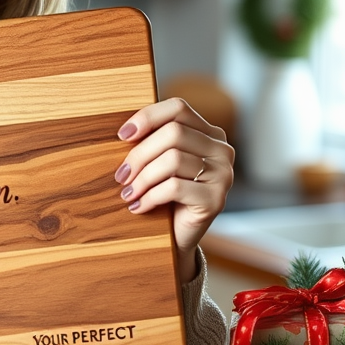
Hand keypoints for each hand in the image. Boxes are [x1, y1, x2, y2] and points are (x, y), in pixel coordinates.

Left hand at [114, 98, 234, 282]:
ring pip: (173, 160)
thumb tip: (125, 131)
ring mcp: (223, 174)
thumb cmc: (164, 194)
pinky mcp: (216, 199)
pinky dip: (150, 196)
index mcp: (209, 133)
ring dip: (142, 178)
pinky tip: (138, 206)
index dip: (148, 117)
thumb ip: (153, 141)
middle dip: (140, 154)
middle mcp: (222, 149)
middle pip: (173, 133)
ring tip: (127, 193)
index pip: (179, 108)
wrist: (178, 236)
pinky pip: (174, 187)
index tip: (122, 135)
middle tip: (121, 175)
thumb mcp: (159, 162)